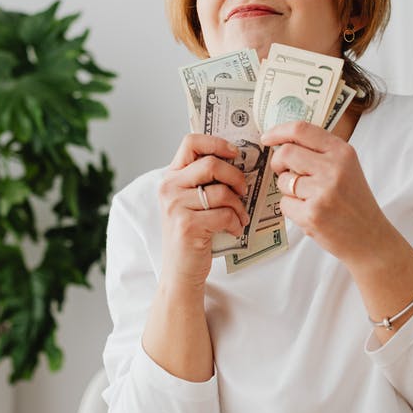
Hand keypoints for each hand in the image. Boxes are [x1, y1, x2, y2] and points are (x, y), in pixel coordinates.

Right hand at [158, 134, 249, 285]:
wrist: (180, 271)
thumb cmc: (192, 234)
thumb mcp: (192, 202)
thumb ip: (204, 181)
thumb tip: (238, 161)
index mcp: (171, 177)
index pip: (190, 142)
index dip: (216, 142)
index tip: (235, 153)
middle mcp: (169, 188)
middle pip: (211, 165)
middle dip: (236, 177)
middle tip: (244, 191)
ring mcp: (175, 207)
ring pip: (222, 192)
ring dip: (239, 206)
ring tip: (240, 216)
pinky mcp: (187, 226)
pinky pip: (224, 214)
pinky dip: (236, 222)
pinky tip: (234, 229)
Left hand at [260, 121, 392, 268]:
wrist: (370, 237)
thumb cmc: (354, 202)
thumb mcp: (347, 168)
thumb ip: (321, 153)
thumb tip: (283, 141)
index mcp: (342, 152)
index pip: (301, 130)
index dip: (278, 131)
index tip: (266, 138)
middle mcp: (334, 168)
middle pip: (286, 153)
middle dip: (278, 162)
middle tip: (284, 172)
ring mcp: (323, 191)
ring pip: (283, 181)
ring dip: (288, 190)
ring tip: (309, 199)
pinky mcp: (313, 214)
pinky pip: (285, 204)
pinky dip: (292, 210)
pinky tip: (311, 214)